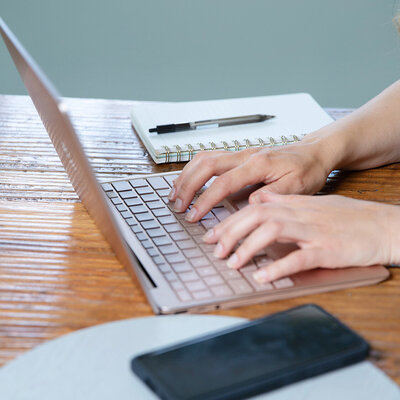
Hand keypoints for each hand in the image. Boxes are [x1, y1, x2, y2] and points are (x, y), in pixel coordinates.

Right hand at [169, 139, 335, 221]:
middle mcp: (245, 155)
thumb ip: (273, 195)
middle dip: (188, 186)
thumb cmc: (307, 169)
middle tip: (178, 206)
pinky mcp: (238, 155)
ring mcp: (240, 153)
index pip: (224, 182)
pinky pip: (210, 157)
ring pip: (204, 158)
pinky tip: (188, 180)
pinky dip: (194, 169)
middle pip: (206, 165)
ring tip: (175, 194)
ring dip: (187, 175)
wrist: (313, 152)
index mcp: (259, 163)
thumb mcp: (298, 187)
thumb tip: (249, 205)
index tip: (194, 215)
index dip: (205, 199)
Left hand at [202, 191, 398, 282]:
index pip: (255, 207)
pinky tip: (262, 276)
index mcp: (296, 204)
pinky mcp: (328, 250)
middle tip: (215, 249)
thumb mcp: (315, 204)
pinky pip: (299, 257)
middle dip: (231, 231)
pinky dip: (278, 266)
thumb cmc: (351, 218)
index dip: (230, 221)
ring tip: (232, 263)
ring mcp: (315, 231)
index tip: (213, 234)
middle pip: (258, 216)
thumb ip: (286, 201)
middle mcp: (301, 214)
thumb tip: (261, 198)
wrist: (384, 225)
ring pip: (273, 231)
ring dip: (248, 247)